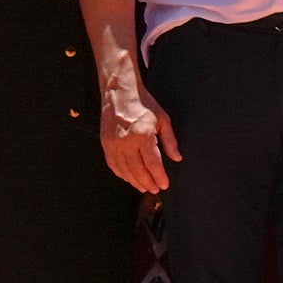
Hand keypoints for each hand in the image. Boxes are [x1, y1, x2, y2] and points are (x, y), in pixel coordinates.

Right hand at [100, 69, 174, 196]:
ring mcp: (113, 144)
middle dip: (148, 183)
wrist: (119, 93)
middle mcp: (126, 142)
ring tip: (144, 187)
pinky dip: (122, 174)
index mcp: (143, 135)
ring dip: (135, 181)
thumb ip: (170, 141)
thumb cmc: (144, 104)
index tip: (165, 185)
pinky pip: (113, 165)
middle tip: (156, 189)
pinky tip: (130, 178)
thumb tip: (177, 158)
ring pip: (125, 170)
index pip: (153, 164)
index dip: (159, 177)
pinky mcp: (105, 144)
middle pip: (138, 170)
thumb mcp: (163, 119)